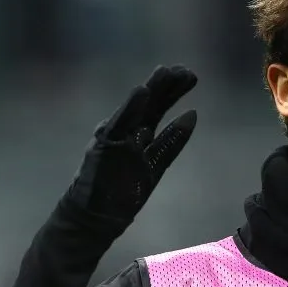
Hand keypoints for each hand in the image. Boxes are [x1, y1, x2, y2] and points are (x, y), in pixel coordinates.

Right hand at [64, 65, 197, 223]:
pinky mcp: (104, 146)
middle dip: (168, 87)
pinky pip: (119, 124)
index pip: (160, 108)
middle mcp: (127, 131)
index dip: (175, 92)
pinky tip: (142, 91)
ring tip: (165, 71)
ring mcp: (115, 137)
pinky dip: (130, 107)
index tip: (191, 75)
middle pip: (151, 105)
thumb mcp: (156, 164)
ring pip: (136, 110)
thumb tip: (193, 113)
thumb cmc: (122, 192)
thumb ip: (172, 140)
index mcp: (139, 135)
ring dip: (152, 90)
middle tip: (186, 70)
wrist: (94, 216)